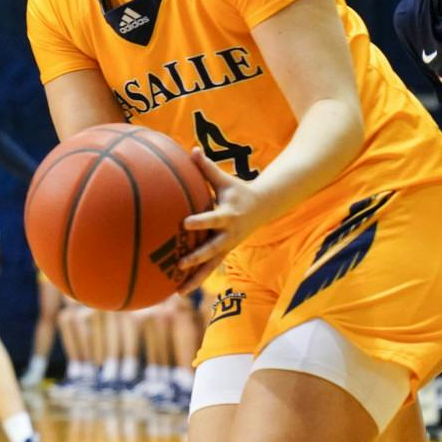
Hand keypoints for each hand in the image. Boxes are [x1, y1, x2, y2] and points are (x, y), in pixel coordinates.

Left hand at [176, 149, 268, 292]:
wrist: (263, 208)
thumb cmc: (237, 190)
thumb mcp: (224, 179)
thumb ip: (207, 167)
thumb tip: (192, 149)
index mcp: (228, 215)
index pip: (212, 219)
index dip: (200, 221)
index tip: (184, 224)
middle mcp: (228, 235)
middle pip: (212, 250)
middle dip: (197, 257)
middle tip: (180, 264)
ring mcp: (227, 247)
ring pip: (211, 267)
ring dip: (195, 279)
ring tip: (178, 292)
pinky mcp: (224, 254)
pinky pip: (209, 270)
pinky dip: (195, 280)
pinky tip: (178, 291)